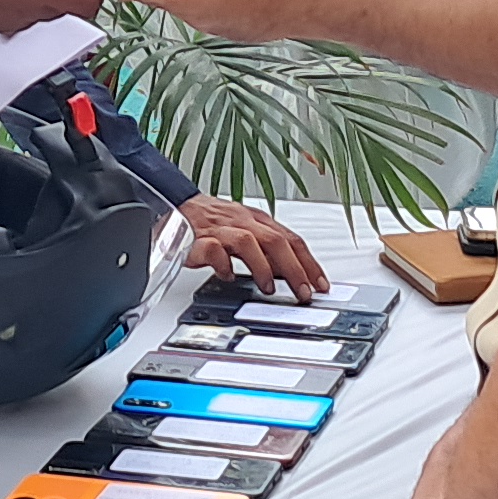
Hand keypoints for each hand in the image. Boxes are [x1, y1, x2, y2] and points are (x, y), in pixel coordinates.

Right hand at [181, 194, 327, 297]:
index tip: (321, 284)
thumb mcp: (246, 231)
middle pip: (275, 241)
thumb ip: (268, 250)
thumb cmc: (213, 222)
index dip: (309, 262)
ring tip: (269, 288)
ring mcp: (221, 229)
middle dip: (294, 268)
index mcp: (258, 220)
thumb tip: (294, 274)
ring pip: (247, 242)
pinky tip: (228, 276)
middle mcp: (242, 222)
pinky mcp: (198, 239)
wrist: (176, 205)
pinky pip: (212, 249)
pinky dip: (222, 264)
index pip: (291, 239)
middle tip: (304, 292)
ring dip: (262, 266)